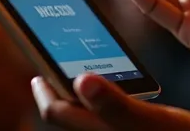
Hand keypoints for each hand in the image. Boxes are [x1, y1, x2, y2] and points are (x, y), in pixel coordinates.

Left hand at [33, 75, 189, 130]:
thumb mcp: (152, 123)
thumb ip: (115, 105)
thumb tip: (80, 81)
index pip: (57, 113)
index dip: (43, 90)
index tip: (38, 68)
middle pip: (71, 116)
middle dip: (62, 90)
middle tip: (59, 65)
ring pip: (91, 117)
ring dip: (82, 96)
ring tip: (86, 72)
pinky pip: (112, 117)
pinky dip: (106, 101)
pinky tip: (122, 90)